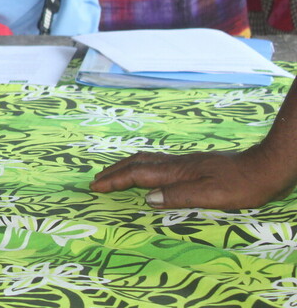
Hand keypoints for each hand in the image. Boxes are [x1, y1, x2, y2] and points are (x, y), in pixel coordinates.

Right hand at [90, 145, 296, 209]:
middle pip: (137, 163)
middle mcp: (176, 164)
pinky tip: (146, 172)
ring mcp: (184, 163)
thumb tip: (148, 199)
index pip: (138, 175)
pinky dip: (141, 166)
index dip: (115, 180)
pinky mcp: (192, 165)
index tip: (95, 186)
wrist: (264, 168)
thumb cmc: (240, 185)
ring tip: (113, 173)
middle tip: (96, 180)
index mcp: (176, 172)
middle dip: (114, 171)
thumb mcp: (210, 195)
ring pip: (146, 160)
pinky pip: (156, 163)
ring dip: (126, 167)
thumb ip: (178, 195)